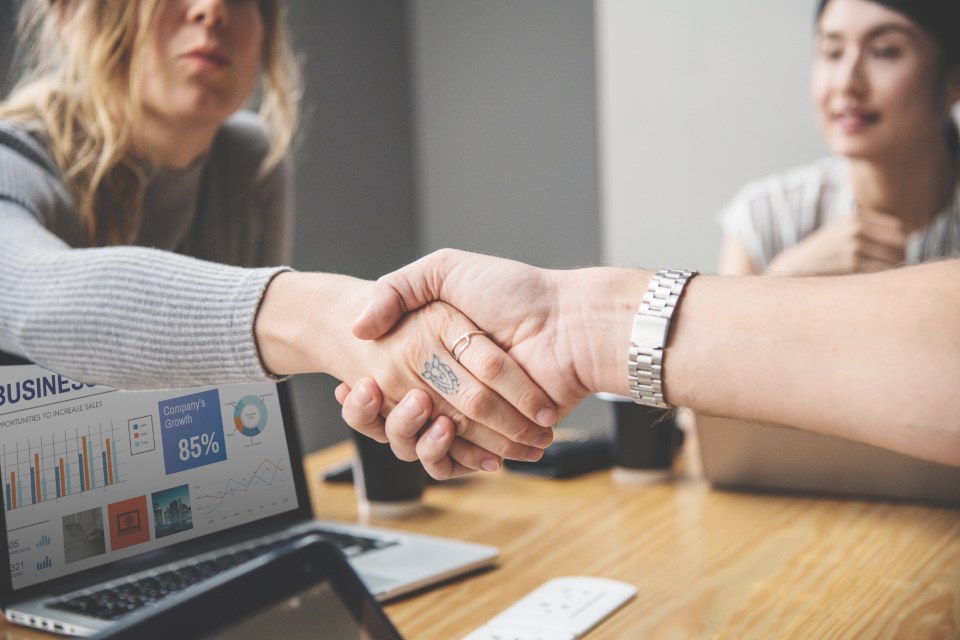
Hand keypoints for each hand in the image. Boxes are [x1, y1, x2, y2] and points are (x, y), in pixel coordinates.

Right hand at [255, 272, 556, 476]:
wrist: (568, 323)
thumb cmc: (513, 291)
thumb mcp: (445, 270)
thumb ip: (397, 288)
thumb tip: (358, 325)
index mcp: (431, 353)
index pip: (382, 382)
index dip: (362, 392)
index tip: (352, 385)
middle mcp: (446, 386)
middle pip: (394, 417)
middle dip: (377, 411)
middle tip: (369, 390)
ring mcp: (468, 416)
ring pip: (417, 443)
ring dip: (405, 431)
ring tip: (414, 405)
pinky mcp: (491, 441)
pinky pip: (454, 460)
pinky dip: (442, 454)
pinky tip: (437, 430)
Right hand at [765, 209, 905, 275]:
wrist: (796, 265)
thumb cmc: (824, 252)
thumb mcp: (841, 231)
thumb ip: (868, 230)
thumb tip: (905, 240)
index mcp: (856, 218)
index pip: (898, 228)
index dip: (902, 242)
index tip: (895, 254)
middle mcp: (856, 228)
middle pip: (899, 242)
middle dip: (901, 255)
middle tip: (894, 267)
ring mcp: (853, 246)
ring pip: (893, 257)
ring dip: (894, 268)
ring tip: (883, 275)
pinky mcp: (851, 264)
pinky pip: (881, 270)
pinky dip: (883, 276)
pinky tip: (874, 281)